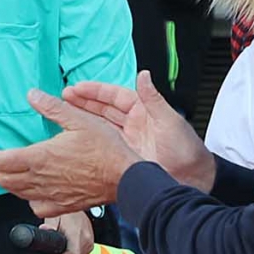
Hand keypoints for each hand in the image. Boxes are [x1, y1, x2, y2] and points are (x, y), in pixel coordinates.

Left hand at [0, 89, 142, 215]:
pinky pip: (37, 207)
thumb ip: (52, 108)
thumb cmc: (106, 149)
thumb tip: (32, 94)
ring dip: (8, 184)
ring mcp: (51, 195)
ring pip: (18, 194)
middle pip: (4, 180)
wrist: (126, 177)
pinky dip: (29, 200)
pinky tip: (33, 192)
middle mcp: (41, 180)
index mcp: (41, 158)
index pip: (1, 161)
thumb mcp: (80, 120)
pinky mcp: (63, 206)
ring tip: (8, 174)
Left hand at [45, 211, 93, 253]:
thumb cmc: (65, 212)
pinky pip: (84, 253)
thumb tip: (43, 230)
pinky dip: (76, 252)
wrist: (75, 206)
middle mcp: (86, 238)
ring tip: (62, 247)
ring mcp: (90, 240)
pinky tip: (69, 246)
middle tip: (55, 252)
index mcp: (76, 233)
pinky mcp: (91, 241)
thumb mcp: (52, 218)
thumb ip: (48, 227)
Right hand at [61, 71, 215, 191]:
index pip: (114, 96)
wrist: (190, 179)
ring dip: (82, 118)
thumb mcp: (169, 120)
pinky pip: (102, 144)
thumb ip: (154, 99)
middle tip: (64, 97)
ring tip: (63, 112)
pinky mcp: (122, 156)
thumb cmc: (187, 149)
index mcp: (144, 111)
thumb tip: (144, 75)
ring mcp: (126, 140)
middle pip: (103, 109)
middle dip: (83, 102)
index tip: (78, 87)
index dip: (95, 91)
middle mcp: (133, 124)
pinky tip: (75, 136)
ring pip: (99, 125)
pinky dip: (88, 139)